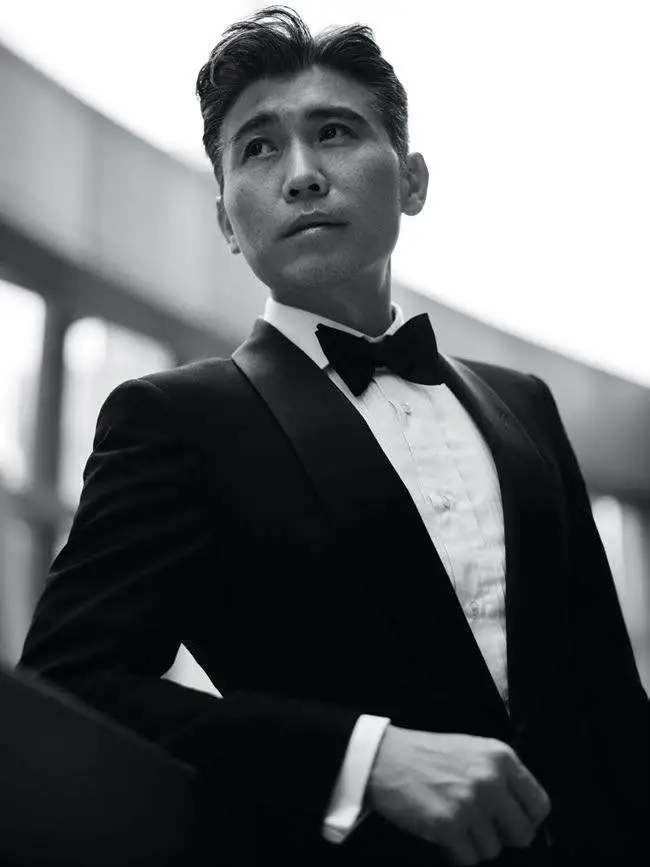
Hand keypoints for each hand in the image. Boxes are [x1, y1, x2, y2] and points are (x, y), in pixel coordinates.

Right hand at [366, 726, 550, 865]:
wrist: (384, 758)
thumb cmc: (427, 754)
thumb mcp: (472, 750)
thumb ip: (500, 774)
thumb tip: (521, 811)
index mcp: (500, 757)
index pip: (540, 804)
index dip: (528, 818)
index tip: (511, 821)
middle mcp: (490, 780)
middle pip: (522, 833)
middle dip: (503, 836)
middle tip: (482, 827)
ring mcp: (469, 804)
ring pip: (493, 850)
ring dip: (475, 844)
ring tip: (455, 823)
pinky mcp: (448, 826)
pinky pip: (469, 860)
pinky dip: (456, 853)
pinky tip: (443, 833)